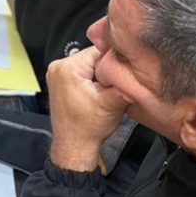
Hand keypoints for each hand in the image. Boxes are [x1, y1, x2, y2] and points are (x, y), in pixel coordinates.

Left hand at [47, 47, 129, 171]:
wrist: (75, 146)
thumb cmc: (88, 128)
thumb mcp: (113, 102)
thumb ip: (124, 80)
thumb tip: (137, 66)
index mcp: (68, 67)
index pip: (100, 50)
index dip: (116, 62)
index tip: (123, 74)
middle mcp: (58, 67)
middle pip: (94, 56)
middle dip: (107, 69)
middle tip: (113, 86)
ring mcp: (58, 74)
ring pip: (90, 64)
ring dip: (101, 75)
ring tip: (105, 92)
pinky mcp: (61, 82)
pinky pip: (83, 72)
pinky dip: (93, 80)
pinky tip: (98, 93)